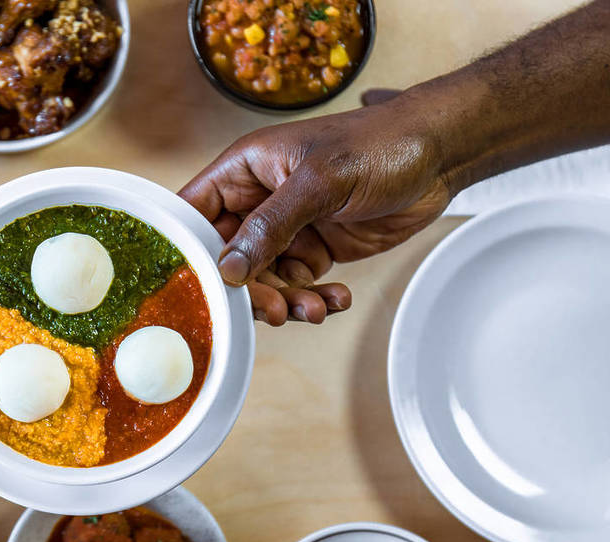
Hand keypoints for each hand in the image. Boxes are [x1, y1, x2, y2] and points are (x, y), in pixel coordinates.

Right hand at [179, 95, 450, 325]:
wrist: (441, 154)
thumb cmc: (380, 144)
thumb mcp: (320, 181)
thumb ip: (270, 225)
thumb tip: (229, 268)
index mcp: (245, 169)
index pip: (194, 213)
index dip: (189, 250)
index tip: (198, 286)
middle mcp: (258, 200)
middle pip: (227, 257)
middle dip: (249, 289)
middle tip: (275, 310)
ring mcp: (286, 227)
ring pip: (263, 279)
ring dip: (285, 300)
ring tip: (315, 308)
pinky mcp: (315, 248)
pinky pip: (298, 284)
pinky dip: (314, 298)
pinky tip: (337, 298)